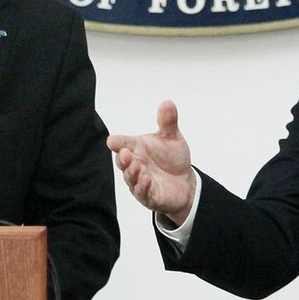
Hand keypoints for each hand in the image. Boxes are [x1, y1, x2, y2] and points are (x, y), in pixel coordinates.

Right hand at [107, 100, 197, 225]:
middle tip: (124, 153)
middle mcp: (135, 165)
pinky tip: (146, 180)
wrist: (186, 182)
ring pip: (131, 179)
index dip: (117, 142)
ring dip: (132, 173)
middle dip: (123, 159)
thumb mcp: (172, 138)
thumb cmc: (172, 159)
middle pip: (123, 162)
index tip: (112, 141)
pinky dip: (143, 187)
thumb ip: (168, 122)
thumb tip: (167, 103)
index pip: (123, 143)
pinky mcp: (150, 197)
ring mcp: (140, 182)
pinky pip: (144, 193)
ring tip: (136, 166)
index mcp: (137, 148)